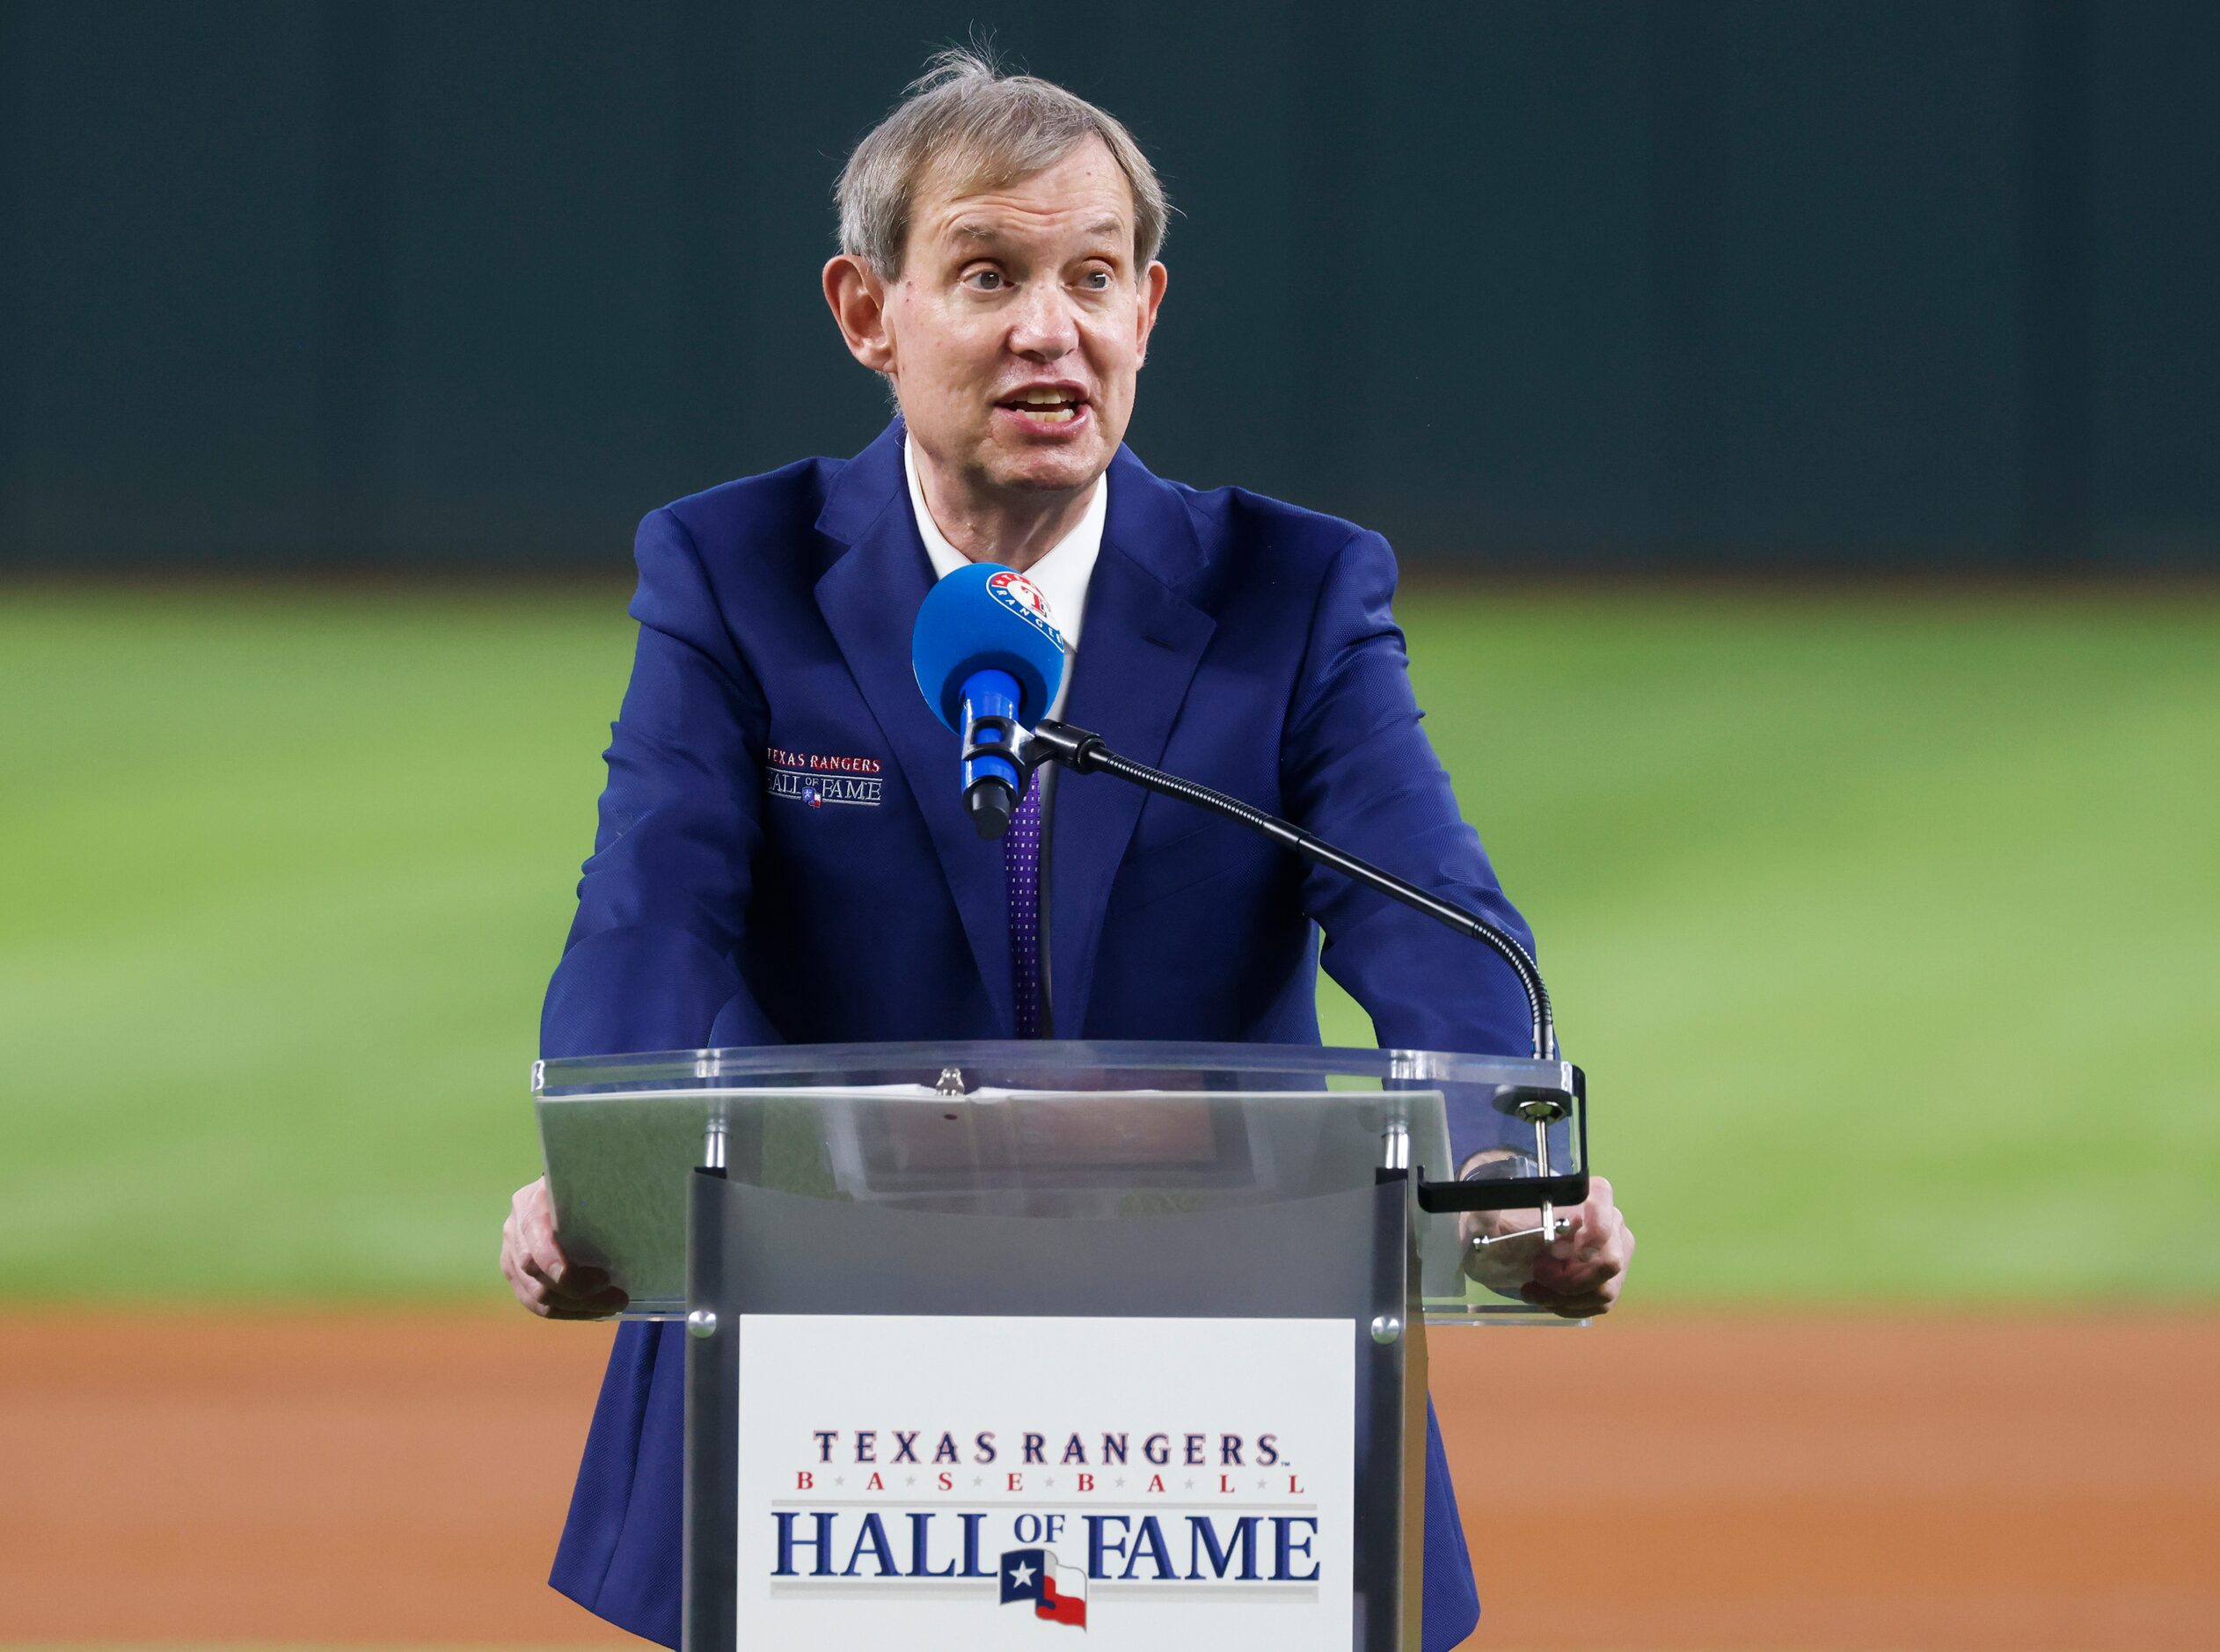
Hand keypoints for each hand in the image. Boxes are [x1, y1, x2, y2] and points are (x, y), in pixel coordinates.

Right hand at [500, 1176, 626, 1318]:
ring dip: (579, 1308)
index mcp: (530, 1202)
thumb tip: (638, 1215)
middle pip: (538, 1275)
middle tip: (619, 1296)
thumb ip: (601, 1196)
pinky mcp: (515, 1277)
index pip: (536, 1236)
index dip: (560, 1262)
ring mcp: (510, 1256)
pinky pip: (537, 1306)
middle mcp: (514, 1230)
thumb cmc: (584, 1188)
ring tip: (613, 1305)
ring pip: (538, 1297)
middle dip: (581, 1292)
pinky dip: (569, 1312)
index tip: (602, 1278)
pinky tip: (596, 1310)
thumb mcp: (589, 1184)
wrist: (561, 1192)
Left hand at [1459, 1173, 1632, 1317]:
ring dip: (1565, 1297)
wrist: (1508, 1245)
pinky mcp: (1610, 1281)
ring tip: (1534, 1289)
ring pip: (1604, 1289)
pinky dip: (1569, 1306)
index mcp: (1588, 1195)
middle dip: (1569, 1278)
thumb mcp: (1489, 1219)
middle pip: (1609, 1261)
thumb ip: (1488, 1213)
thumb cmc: (1504, 1226)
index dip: (1594, 1233)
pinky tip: (1546, 1298)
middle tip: (1537, 1274)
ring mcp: (1615, 1253)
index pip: (1605, 1207)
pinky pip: (1599, 1304)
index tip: (1559, 1251)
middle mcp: (1611, 1222)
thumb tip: (1486, 1210)